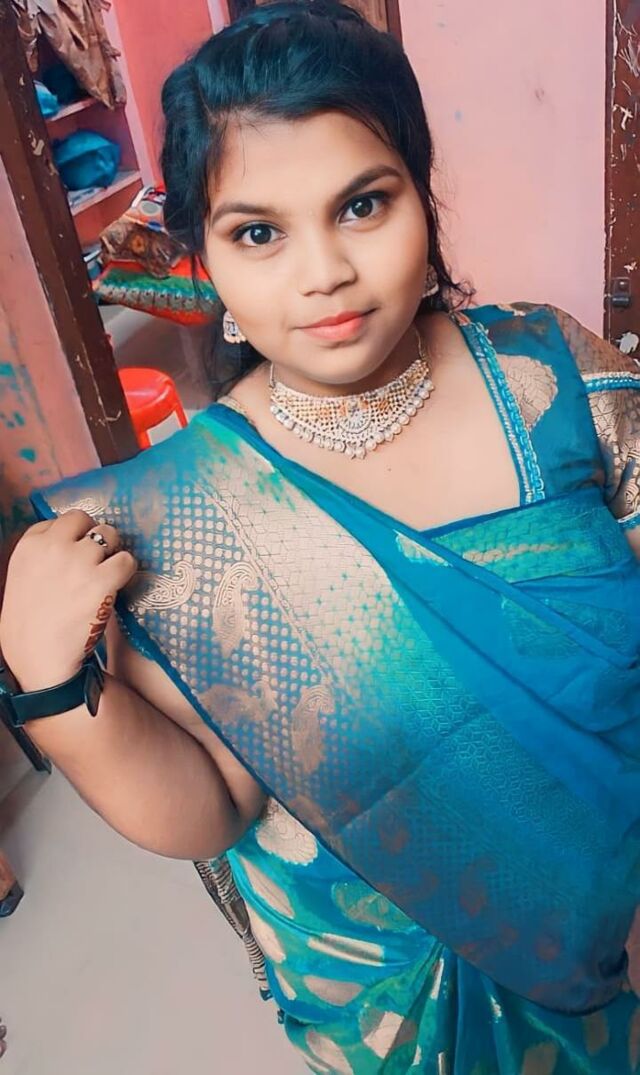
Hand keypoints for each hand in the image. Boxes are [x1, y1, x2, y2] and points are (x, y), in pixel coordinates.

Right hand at [0, 510, 136, 691]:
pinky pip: (126, 559)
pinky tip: (117, 585)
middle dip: (94, 537)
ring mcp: (79, 561)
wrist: (39, 656)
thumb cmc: (30, 622)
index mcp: (30, 544)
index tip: (75, 554)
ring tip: (105, 575)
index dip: (73, 536)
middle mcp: (54, 545)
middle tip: (95, 561)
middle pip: (86, 519)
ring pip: (110, 535)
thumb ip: (43, 553)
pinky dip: (126, 570)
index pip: (61, 520)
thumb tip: (73, 538)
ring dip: (111, 552)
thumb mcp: (21, 576)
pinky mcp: (102, 580)